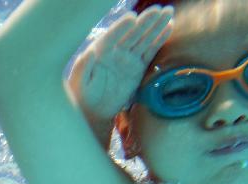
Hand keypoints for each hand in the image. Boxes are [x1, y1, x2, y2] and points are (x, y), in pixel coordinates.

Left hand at [69, 6, 172, 121]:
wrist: (92, 110)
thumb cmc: (81, 95)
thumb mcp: (79, 82)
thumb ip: (83, 67)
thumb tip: (90, 52)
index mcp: (100, 51)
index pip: (112, 37)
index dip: (121, 28)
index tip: (132, 18)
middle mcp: (115, 51)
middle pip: (132, 34)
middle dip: (145, 22)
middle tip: (158, 10)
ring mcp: (127, 58)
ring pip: (144, 40)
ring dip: (156, 26)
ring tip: (168, 13)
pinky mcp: (137, 67)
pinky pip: (150, 52)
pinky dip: (159, 40)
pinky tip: (169, 28)